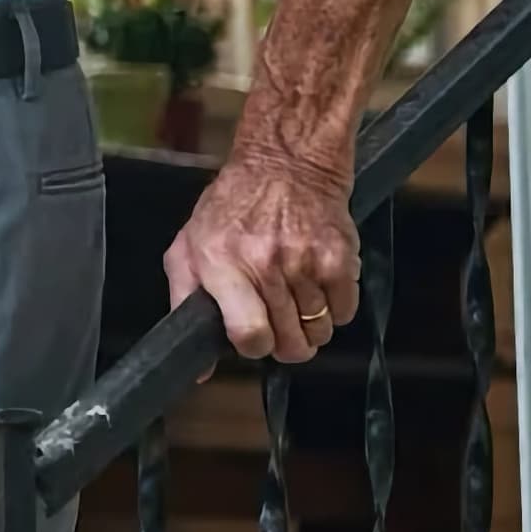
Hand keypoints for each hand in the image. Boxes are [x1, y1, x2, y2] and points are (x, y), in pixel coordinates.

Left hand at [165, 142, 362, 365]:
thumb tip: (198, 368)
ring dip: (311, 325)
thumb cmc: (232, 207)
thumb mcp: (189, 247)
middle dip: (285, 342)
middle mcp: (263, 264)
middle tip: (280, 322)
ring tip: (298, 297)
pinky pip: (346, 312)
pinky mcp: (339, 257)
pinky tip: (319, 285)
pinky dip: (336, 308)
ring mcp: (304, 261)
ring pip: (319, 331)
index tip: (255, 338)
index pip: (249, 334)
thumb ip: (184, 303)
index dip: (254, 346)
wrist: (285, 162)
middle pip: (288, 342)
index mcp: (220, 263)